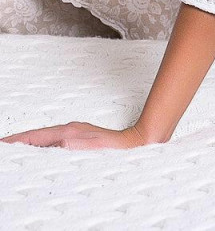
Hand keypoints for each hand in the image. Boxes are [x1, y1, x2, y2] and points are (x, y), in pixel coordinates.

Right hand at [1, 121, 158, 149]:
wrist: (133, 142)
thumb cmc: (114, 147)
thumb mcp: (87, 147)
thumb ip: (67, 145)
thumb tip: (51, 144)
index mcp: (67, 131)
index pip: (35, 136)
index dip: (18, 140)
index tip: (3, 143)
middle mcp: (69, 130)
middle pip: (37, 136)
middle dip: (19, 142)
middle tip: (4, 147)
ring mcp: (74, 133)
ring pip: (45, 139)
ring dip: (29, 144)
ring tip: (15, 150)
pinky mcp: (79, 139)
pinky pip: (53, 142)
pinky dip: (41, 146)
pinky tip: (39, 152)